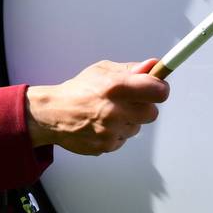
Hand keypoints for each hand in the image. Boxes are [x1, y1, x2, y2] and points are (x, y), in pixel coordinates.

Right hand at [25, 59, 168, 154]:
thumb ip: (131, 69)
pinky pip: (124, 139)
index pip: (158, 91)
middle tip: (129, 101)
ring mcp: (110, 131)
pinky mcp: (106, 146)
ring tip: (109, 112)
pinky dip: (117, 133)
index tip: (156, 86)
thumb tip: (154, 65)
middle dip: (144, 106)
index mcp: (116, 87)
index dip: (160, 88)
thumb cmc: (79, 90)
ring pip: (137, 127)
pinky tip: (102, 124)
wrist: (52, 114)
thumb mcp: (103, 70)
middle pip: (152, 113)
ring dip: (129, 120)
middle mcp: (115, 110)